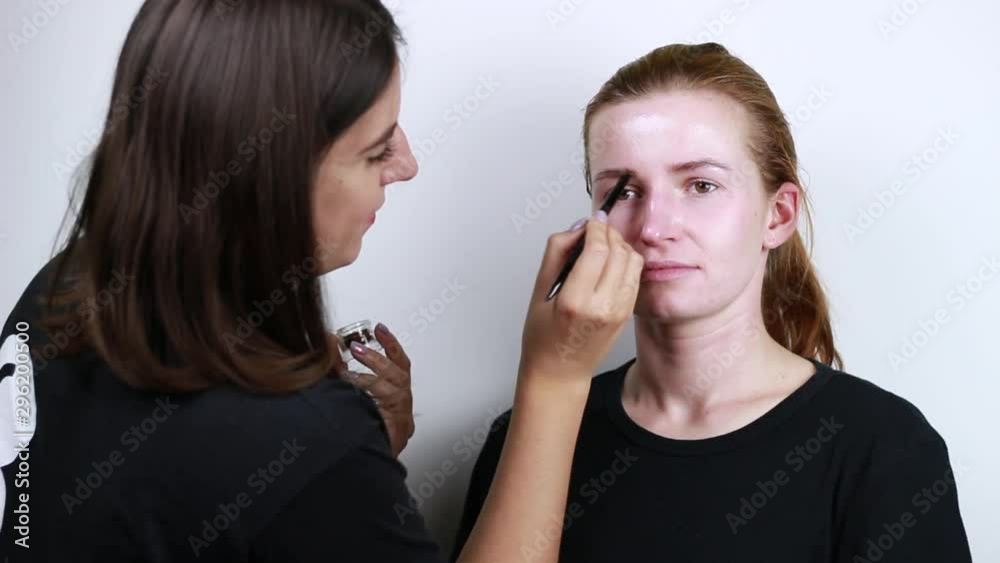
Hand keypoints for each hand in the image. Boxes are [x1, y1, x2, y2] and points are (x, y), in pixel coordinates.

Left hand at [328, 325, 414, 456]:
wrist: (366, 460)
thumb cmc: (362, 425)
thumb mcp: (348, 392)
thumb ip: (340, 369)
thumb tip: (329, 344)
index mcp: (396, 389)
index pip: (399, 362)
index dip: (391, 344)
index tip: (380, 328)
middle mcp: (403, 401)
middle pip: (399, 374)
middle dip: (377, 360)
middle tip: (357, 349)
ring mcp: (402, 416)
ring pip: (394, 391)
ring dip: (371, 379)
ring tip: (347, 374)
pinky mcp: (398, 431)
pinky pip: (386, 412)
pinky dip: (369, 401)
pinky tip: (352, 396)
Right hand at [518, 213, 642, 385]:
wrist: (560, 371)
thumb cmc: (543, 336)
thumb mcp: (539, 291)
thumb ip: (557, 253)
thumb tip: (577, 228)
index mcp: (575, 301)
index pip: (596, 249)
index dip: (596, 228)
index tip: (590, 221)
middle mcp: (602, 307)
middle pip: (618, 251)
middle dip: (608, 233)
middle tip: (596, 229)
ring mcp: (618, 312)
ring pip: (632, 261)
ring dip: (620, 245)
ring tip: (603, 245)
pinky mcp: (627, 314)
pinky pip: (635, 276)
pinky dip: (626, 262)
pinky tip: (611, 262)